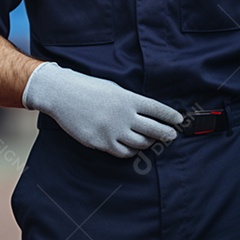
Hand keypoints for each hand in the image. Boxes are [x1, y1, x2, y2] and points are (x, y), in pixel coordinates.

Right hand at [21, 62, 182, 157]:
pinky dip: (131, 151)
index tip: (179, 120)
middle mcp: (123, 116)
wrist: (61, 94)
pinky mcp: (101, 142)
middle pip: (154, 129)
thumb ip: (129, 102)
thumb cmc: (86, 87)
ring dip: (149, 143)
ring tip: (151, 141)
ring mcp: (112, 131)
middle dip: (167, 134)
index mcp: (128, 99)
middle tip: (172, 135)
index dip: (171, 117)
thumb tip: (145, 115)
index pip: (157, 110)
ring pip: (141, 143)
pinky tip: (133, 148)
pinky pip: (123, 152)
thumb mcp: (112, 88)